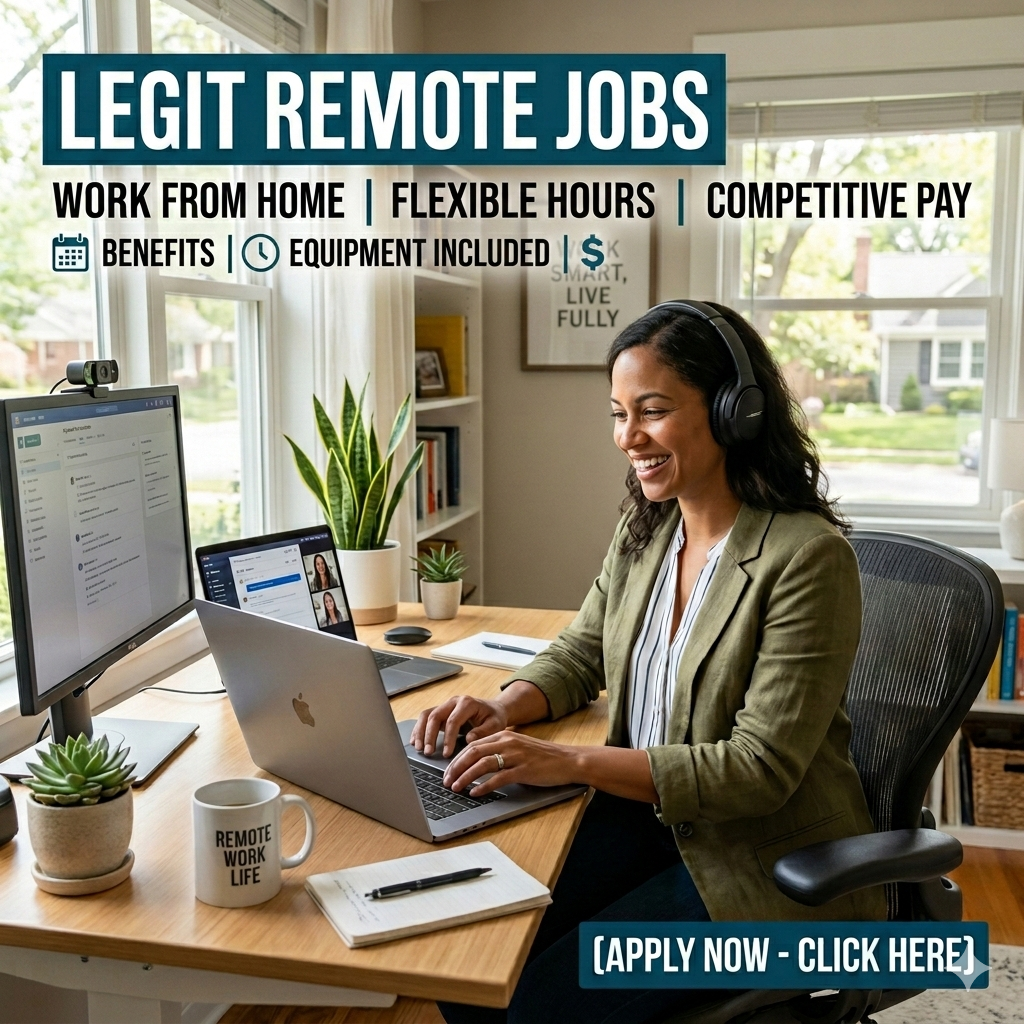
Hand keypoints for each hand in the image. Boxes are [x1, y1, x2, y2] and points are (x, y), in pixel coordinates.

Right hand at [411, 695, 509, 756]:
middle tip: (428, 752)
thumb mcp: (495, 725)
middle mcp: (453, 701)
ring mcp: (445, 705)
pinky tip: (415, 742)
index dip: (448, 738)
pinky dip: (419, 729)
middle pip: (435, 716)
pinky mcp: (441, 711)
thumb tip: (469, 740)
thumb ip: (483, 732)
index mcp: (467, 703)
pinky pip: (425, 718)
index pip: (453, 720)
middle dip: (429, 735)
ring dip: (420, 732)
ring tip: (419, 748)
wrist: (493, 709)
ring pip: (427, 715)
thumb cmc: (494, 717)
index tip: (446, 753)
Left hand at [443, 731, 582, 796]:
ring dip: (465, 777)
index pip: (473, 745)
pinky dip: (484, 786)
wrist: (568, 760)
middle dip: (456, 767)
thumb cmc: (543, 756)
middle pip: (473, 752)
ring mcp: (516, 756)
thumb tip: (477, 762)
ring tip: (456, 787)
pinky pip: (498, 778)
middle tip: (446, 780)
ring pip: (482, 764)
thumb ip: (499, 750)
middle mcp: (508, 742)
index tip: (447, 771)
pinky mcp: (523, 770)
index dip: (457, 758)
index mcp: (504, 735)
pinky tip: (475, 793)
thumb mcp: (518, 747)